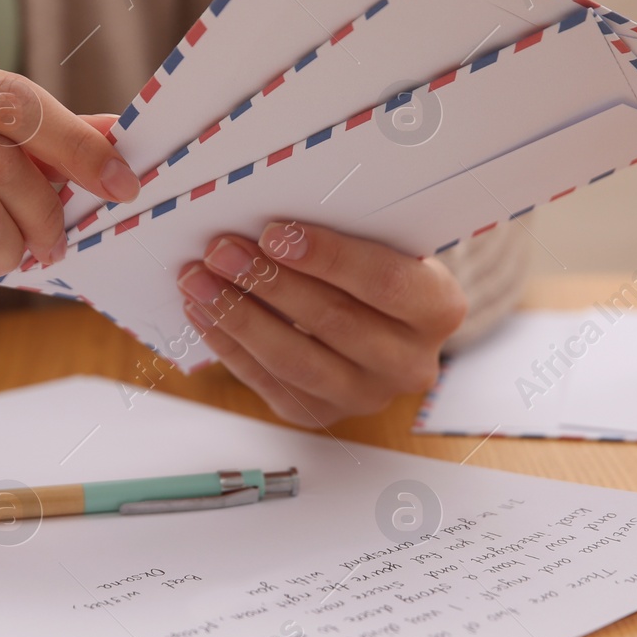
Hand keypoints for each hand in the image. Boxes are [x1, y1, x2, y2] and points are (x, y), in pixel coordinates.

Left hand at [175, 222, 467, 425]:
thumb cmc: (376, 266)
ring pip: (296, 360)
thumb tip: (271, 221)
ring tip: (197, 280)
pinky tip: (200, 312)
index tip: (273, 234)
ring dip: (238, 316)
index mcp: (438, 308)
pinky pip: (269, 382)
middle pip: (333, 322)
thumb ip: (348, 234)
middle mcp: (410, 362)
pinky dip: (229, 345)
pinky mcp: (321, 414)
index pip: (385, 283)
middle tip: (220, 250)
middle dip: (268, 283)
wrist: (384, 322)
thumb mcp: (383, 243)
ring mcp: (366, 396)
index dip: (328, 258)